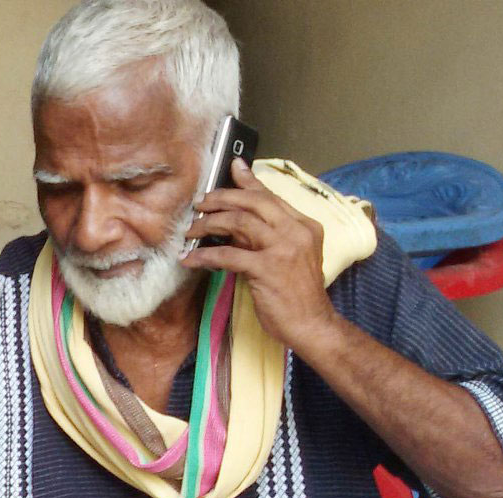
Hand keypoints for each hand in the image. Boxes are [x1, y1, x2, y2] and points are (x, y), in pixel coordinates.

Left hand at [182, 158, 343, 353]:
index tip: (232, 167)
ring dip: (209, 224)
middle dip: (221, 198)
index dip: (249, 182)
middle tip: (199, 204)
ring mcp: (284, 248)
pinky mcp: (268, 268)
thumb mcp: (288, 257)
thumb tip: (236, 223)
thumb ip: (268, 236)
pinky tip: (190, 259)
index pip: (271, 197)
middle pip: (253, 202)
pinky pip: (228, 255)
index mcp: (304, 225)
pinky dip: (205, 256)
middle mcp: (297, 231)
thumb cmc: (296, 294)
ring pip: (240, 222)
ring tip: (191, 231)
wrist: (311, 323)